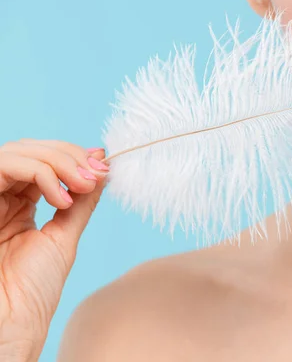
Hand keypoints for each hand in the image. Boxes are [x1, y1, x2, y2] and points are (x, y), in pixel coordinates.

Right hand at [0, 140, 108, 360]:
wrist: (12, 321)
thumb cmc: (33, 288)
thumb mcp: (65, 235)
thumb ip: (82, 201)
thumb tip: (103, 167)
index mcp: (21, 204)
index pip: (45, 160)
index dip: (74, 156)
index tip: (103, 166)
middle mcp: (2, 196)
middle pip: (32, 149)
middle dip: (69, 156)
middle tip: (95, 174)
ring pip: (20, 151)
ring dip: (59, 162)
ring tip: (82, 185)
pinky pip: (5, 165)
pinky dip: (41, 173)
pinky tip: (62, 199)